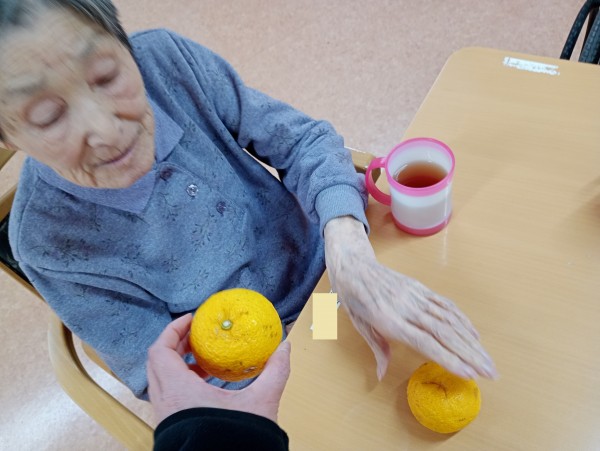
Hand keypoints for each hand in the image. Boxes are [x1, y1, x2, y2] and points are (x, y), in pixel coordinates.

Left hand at [147, 314, 290, 424]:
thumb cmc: (235, 439)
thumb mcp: (260, 402)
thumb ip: (275, 371)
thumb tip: (285, 347)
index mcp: (178, 391)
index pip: (161, 350)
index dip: (173, 330)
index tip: (193, 319)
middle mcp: (165, 402)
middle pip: (158, 362)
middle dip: (177, 344)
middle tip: (198, 335)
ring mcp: (166, 416)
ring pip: (162, 380)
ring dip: (179, 364)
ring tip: (205, 360)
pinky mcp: (172, 427)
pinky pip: (170, 395)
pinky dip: (183, 383)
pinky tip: (208, 386)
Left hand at [323, 216, 497, 380]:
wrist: (356, 267)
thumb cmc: (355, 299)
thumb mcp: (359, 326)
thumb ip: (377, 349)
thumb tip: (381, 376)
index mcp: (390, 320)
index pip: (425, 343)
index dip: (448, 358)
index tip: (468, 373)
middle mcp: (407, 308)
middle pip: (444, 333)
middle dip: (470, 355)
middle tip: (490, 373)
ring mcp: (417, 297)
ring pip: (450, 320)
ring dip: (472, 342)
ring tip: (488, 360)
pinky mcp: (422, 289)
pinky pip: (446, 305)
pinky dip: (463, 320)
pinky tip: (475, 335)